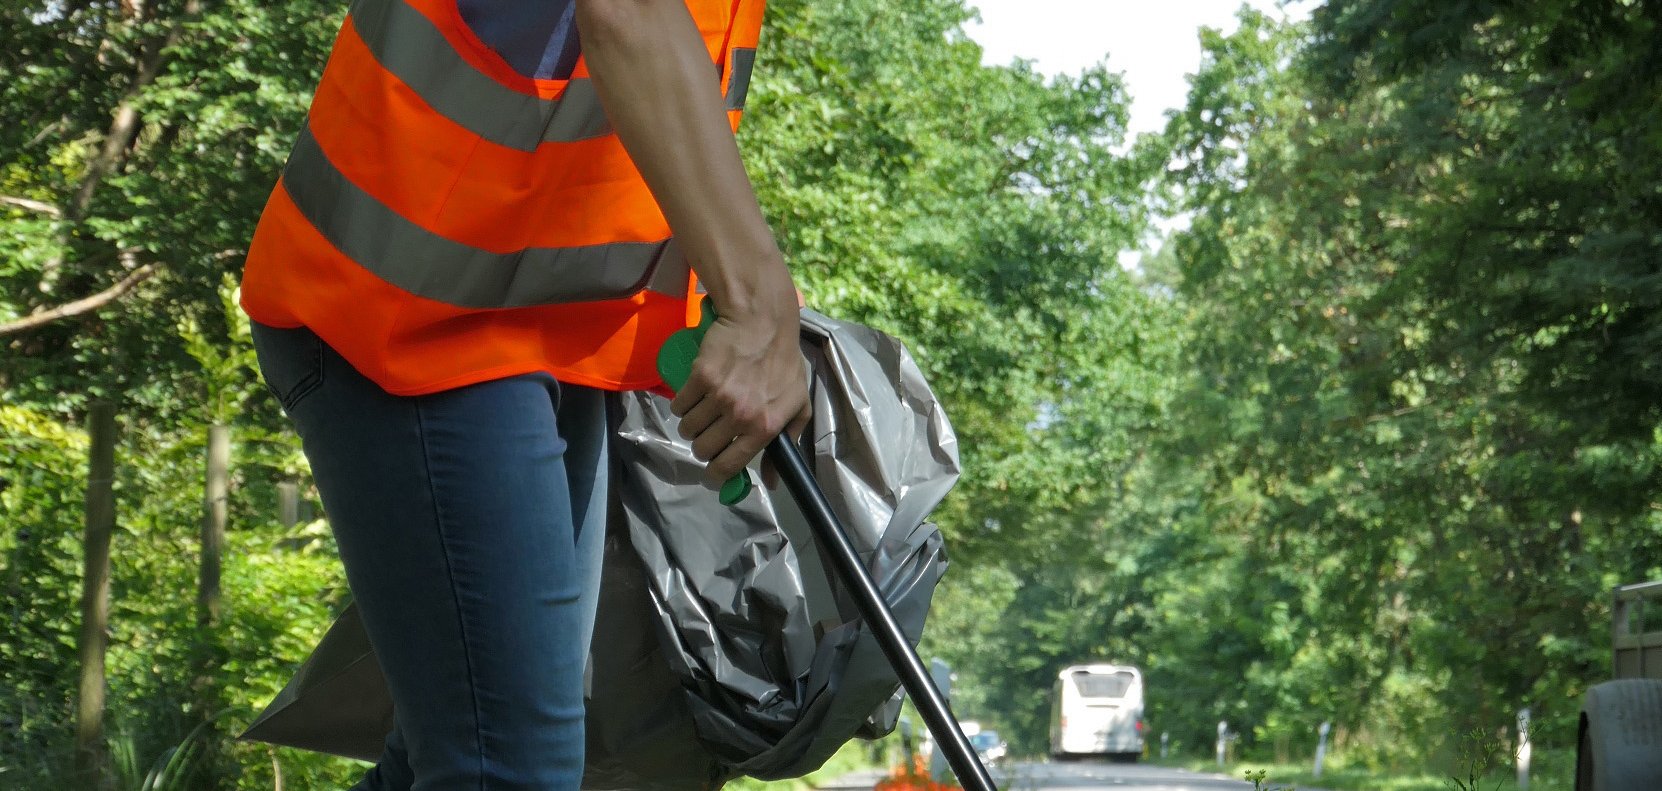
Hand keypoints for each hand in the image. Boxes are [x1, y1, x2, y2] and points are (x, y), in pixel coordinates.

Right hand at [669, 300, 810, 482]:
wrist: (763, 322)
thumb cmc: (783, 363)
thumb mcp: (797, 404)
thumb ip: (788, 442)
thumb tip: (772, 481)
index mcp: (766, 427)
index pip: (729, 466)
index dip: (716, 474)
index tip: (712, 471)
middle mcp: (741, 415)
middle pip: (702, 450)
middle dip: (702, 446)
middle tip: (709, 433)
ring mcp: (719, 396)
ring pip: (687, 428)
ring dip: (690, 425)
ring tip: (702, 412)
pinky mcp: (700, 376)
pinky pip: (679, 405)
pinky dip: (682, 404)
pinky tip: (693, 396)